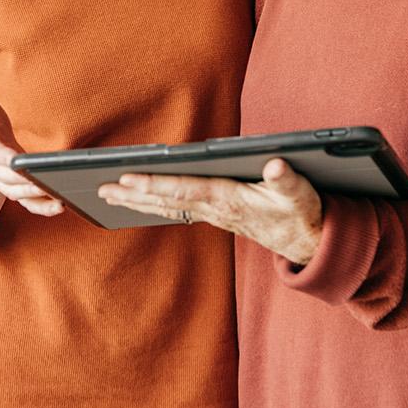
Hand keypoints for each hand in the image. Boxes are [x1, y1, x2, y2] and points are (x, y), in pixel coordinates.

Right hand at [0, 90, 63, 216]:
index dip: (4, 158)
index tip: (17, 160)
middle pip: (7, 178)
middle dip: (25, 180)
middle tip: (47, 179)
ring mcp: (3, 182)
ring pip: (17, 193)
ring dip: (37, 196)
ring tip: (59, 196)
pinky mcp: (16, 189)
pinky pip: (27, 203)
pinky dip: (42, 208)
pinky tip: (61, 206)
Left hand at [98, 159, 322, 263]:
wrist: (307, 242)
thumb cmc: (301, 213)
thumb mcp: (301, 194)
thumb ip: (287, 180)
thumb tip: (275, 165)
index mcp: (230, 199)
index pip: (185, 190)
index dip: (156, 184)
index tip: (128, 177)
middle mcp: (215, 209)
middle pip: (167, 201)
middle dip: (134, 194)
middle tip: (101, 188)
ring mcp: (213, 214)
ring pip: (167, 208)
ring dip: (137, 202)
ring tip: (108, 194)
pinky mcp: (214, 214)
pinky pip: (177, 210)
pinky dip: (154, 205)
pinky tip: (138, 201)